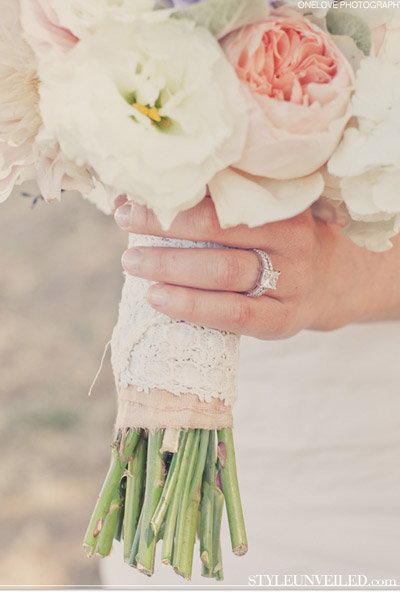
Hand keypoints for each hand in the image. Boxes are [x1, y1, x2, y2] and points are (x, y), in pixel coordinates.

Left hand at [114, 196, 399, 338]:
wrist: (328, 282)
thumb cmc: (275, 241)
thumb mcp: (260, 213)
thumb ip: (217, 204)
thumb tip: (137, 192)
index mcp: (283, 203)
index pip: (223, 194)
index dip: (175, 194)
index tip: (133, 193)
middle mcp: (291, 239)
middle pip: (219, 230)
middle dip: (165, 226)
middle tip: (125, 223)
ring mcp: (290, 281)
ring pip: (223, 273)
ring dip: (170, 267)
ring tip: (132, 262)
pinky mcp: (282, 319)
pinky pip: (233, 316)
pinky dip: (192, 308)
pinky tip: (158, 300)